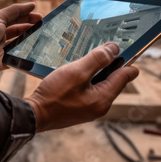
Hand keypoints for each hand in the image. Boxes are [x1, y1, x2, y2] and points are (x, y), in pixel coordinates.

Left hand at [0, 3, 41, 77]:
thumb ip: (14, 11)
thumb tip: (31, 5)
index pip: (16, 18)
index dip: (28, 16)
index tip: (41, 16)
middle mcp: (0, 35)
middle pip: (20, 30)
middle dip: (32, 28)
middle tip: (45, 27)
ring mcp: (2, 49)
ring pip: (20, 44)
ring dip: (30, 41)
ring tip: (43, 38)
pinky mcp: (3, 62)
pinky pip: (17, 58)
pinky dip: (25, 55)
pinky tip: (36, 52)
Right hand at [24, 43, 138, 131]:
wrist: (33, 115)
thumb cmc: (54, 95)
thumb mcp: (78, 72)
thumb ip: (98, 60)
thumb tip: (115, 49)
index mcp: (104, 98)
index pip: (125, 76)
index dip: (127, 60)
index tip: (125, 46)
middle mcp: (100, 105)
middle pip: (113, 79)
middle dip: (110, 63)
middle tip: (103, 46)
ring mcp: (89, 108)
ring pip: (100, 83)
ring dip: (96, 69)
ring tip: (88, 55)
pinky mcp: (79, 107)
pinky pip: (89, 88)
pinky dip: (87, 77)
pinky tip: (77, 69)